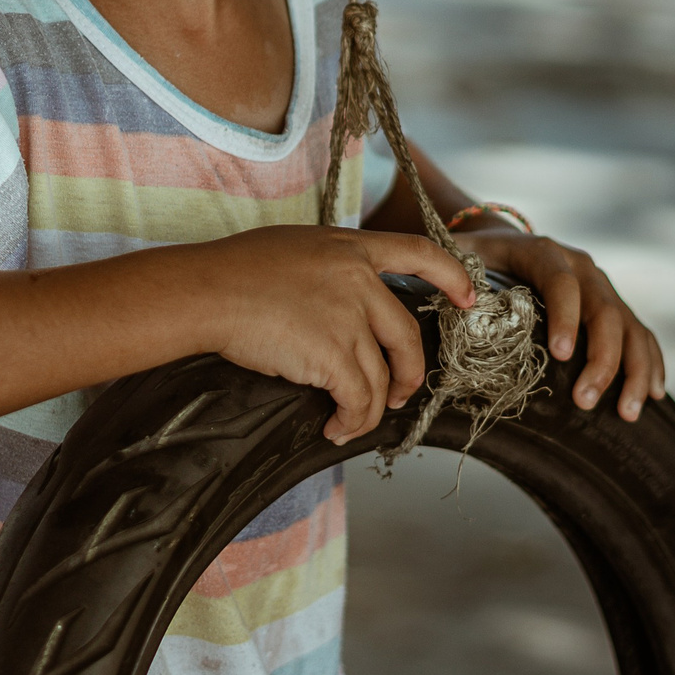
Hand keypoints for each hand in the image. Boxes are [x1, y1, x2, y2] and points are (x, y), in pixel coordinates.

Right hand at [176, 225, 476, 445]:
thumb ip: (329, 267)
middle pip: (406, 335)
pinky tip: (333, 426)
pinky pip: (358, 399)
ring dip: (370, 409)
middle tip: (401, 393)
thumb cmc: (233, 271)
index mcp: (349, 248)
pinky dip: (351, 421)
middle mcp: (358, 279)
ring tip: (349, 422)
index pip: (418, 252)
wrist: (206, 292)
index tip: (468, 298)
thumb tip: (340, 303)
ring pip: (381, 377)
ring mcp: (348, 317)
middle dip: (410, 373)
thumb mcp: (293, 248)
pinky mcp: (333, 354)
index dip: (451, 276)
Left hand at [461, 229, 666, 420]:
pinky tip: (654, 394)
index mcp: (544, 253)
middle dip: (601, 359)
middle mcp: (582, 268)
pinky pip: (641, 333)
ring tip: (626, 411)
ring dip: (634, 370)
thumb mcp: (458, 258)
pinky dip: (651, 362)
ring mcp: (602, 287)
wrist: (496, 241)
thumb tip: (459, 310)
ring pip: (630, 326)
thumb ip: (456, 278)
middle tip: (584, 400)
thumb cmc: (473, 259)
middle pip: (604, 311)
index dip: (565, 317)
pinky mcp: (613, 307)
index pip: (561, 283)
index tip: (561, 356)